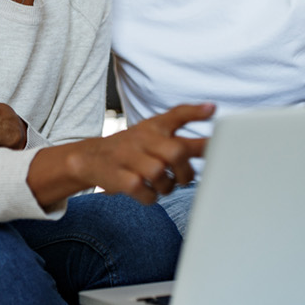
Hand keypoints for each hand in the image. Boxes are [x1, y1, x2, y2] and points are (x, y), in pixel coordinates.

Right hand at [54, 103, 212, 204]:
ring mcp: (129, 158)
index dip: (195, 113)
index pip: (176, 115)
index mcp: (155, 127)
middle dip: (186, 171)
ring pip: (159, 174)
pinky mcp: (119, 179)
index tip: (212, 111)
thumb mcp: (154, 127)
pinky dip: (151, 197)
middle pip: (175, 152)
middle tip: (184, 178)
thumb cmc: (133, 145)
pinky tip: (148, 192)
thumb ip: (183, 118)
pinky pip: (144, 192)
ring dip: (167, 186)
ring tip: (164, 185)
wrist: (91, 157)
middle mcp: (143, 139)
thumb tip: (212, 107)